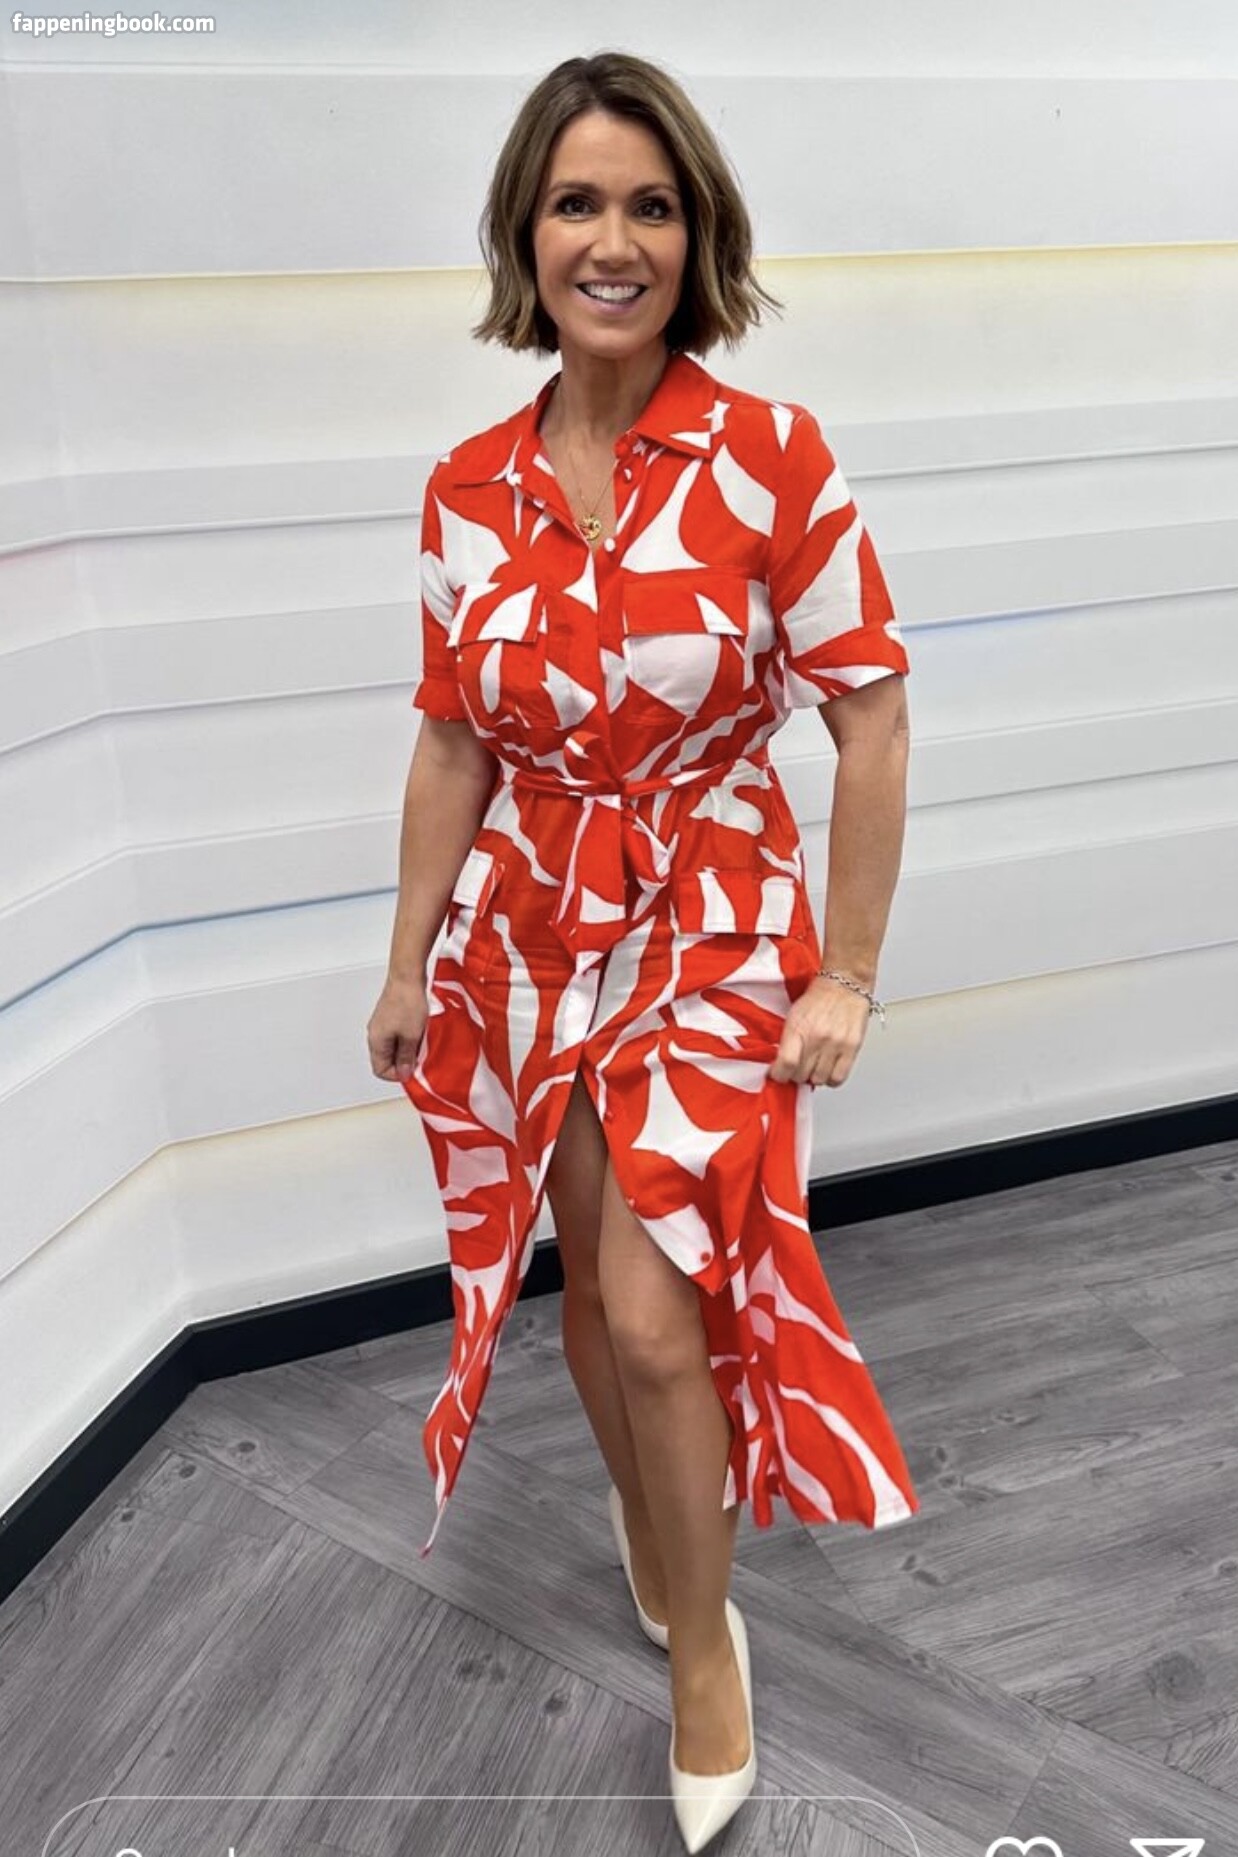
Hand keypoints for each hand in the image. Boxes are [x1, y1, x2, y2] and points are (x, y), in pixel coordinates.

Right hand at [367, 973, 428, 1081]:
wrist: (408, 976)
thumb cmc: (406, 1001)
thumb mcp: (411, 1036)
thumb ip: (406, 1057)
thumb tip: (404, 1073)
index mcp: (376, 1042)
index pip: (380, 1070)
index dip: (398, 1075)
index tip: (414, 1070)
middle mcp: (376, 1034)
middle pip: (388, 1059)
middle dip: (405, 1061)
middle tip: (420, 1056)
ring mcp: (383, 1025)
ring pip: (395, 1046)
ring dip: (410, 1048)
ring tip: (421, 1041)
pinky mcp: (392, 1016)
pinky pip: (400, 1034)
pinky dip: (411, 1036)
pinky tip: (421, 1030)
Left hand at [768, 974, 872, 1088]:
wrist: (844, 983)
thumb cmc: (818, 997)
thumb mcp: (794, 1015)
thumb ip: (787, 1040)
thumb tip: (781, 1064)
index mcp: (798, 1028)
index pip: (785, 1064)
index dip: (779, 1075)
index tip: (778, 1074)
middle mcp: (817, 1038)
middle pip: (801, 1075)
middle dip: (796, 1074)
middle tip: (797, 1067)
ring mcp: (836, 1044)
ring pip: (819, 1080)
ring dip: (813, 1077)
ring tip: (814, 1066)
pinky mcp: (852, 1048)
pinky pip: (838, 1078)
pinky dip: (831, 1079)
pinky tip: (828, 1070)